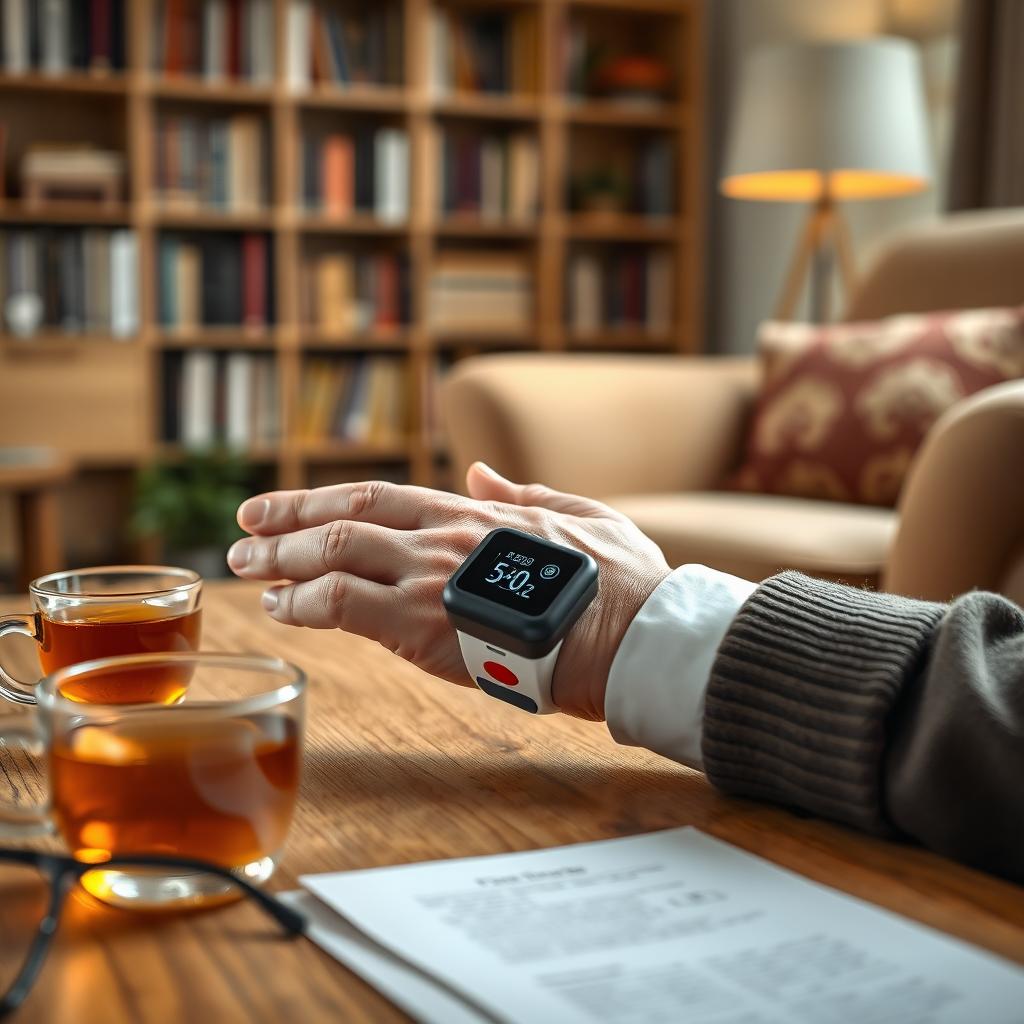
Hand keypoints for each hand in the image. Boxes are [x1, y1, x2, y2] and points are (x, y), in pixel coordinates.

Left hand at [227, 463, 669, 719]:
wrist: (633, 633)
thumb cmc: (618, 584)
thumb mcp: (578, 516)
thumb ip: (522, 495)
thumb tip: (480, 475)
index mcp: (474, 514)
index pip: (380, 495)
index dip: (322, 497)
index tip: (282, 505)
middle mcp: (443, 536)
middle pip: (344, 515)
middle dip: (286, 520)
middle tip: (243, 530)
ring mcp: (431, 577)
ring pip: (335, 553)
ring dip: (282, 560)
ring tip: (244, 568)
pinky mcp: (426, 625)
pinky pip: (345, 605)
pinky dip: (305, 603)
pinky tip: (282, 608)